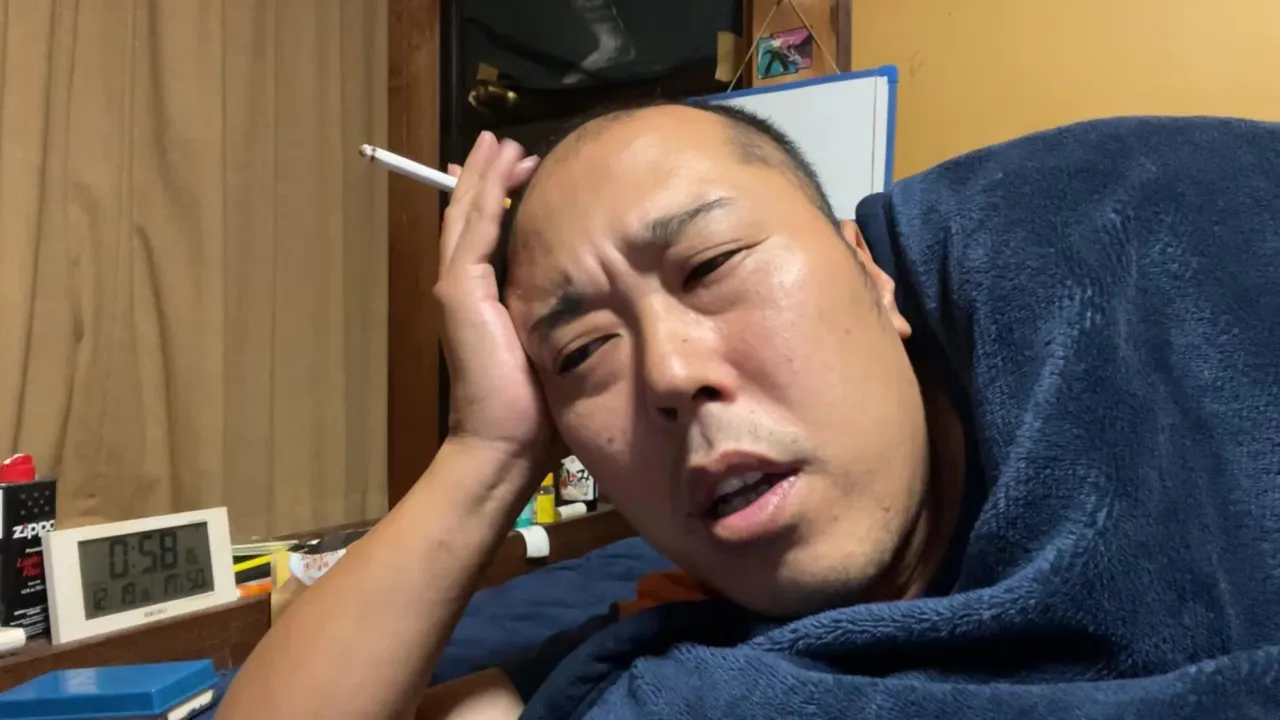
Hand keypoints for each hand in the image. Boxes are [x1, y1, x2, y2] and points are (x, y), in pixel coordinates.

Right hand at [435, 131, 549, 463]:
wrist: (506, 445)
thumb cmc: (536, 411)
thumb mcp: (557, 348)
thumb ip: (567, 318)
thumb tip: (605, 301)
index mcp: (487, 300)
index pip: (489, 237)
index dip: (500, 200)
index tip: (523, 174)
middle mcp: (466, 288)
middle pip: (473, 216)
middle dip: (489, 177)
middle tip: (507, 144)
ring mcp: (459, 288)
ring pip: (468, 214)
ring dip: (483, 175)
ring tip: (499, 143)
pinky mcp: (460, 292)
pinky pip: (475, 231)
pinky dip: (486, 195)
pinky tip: (501, 168)